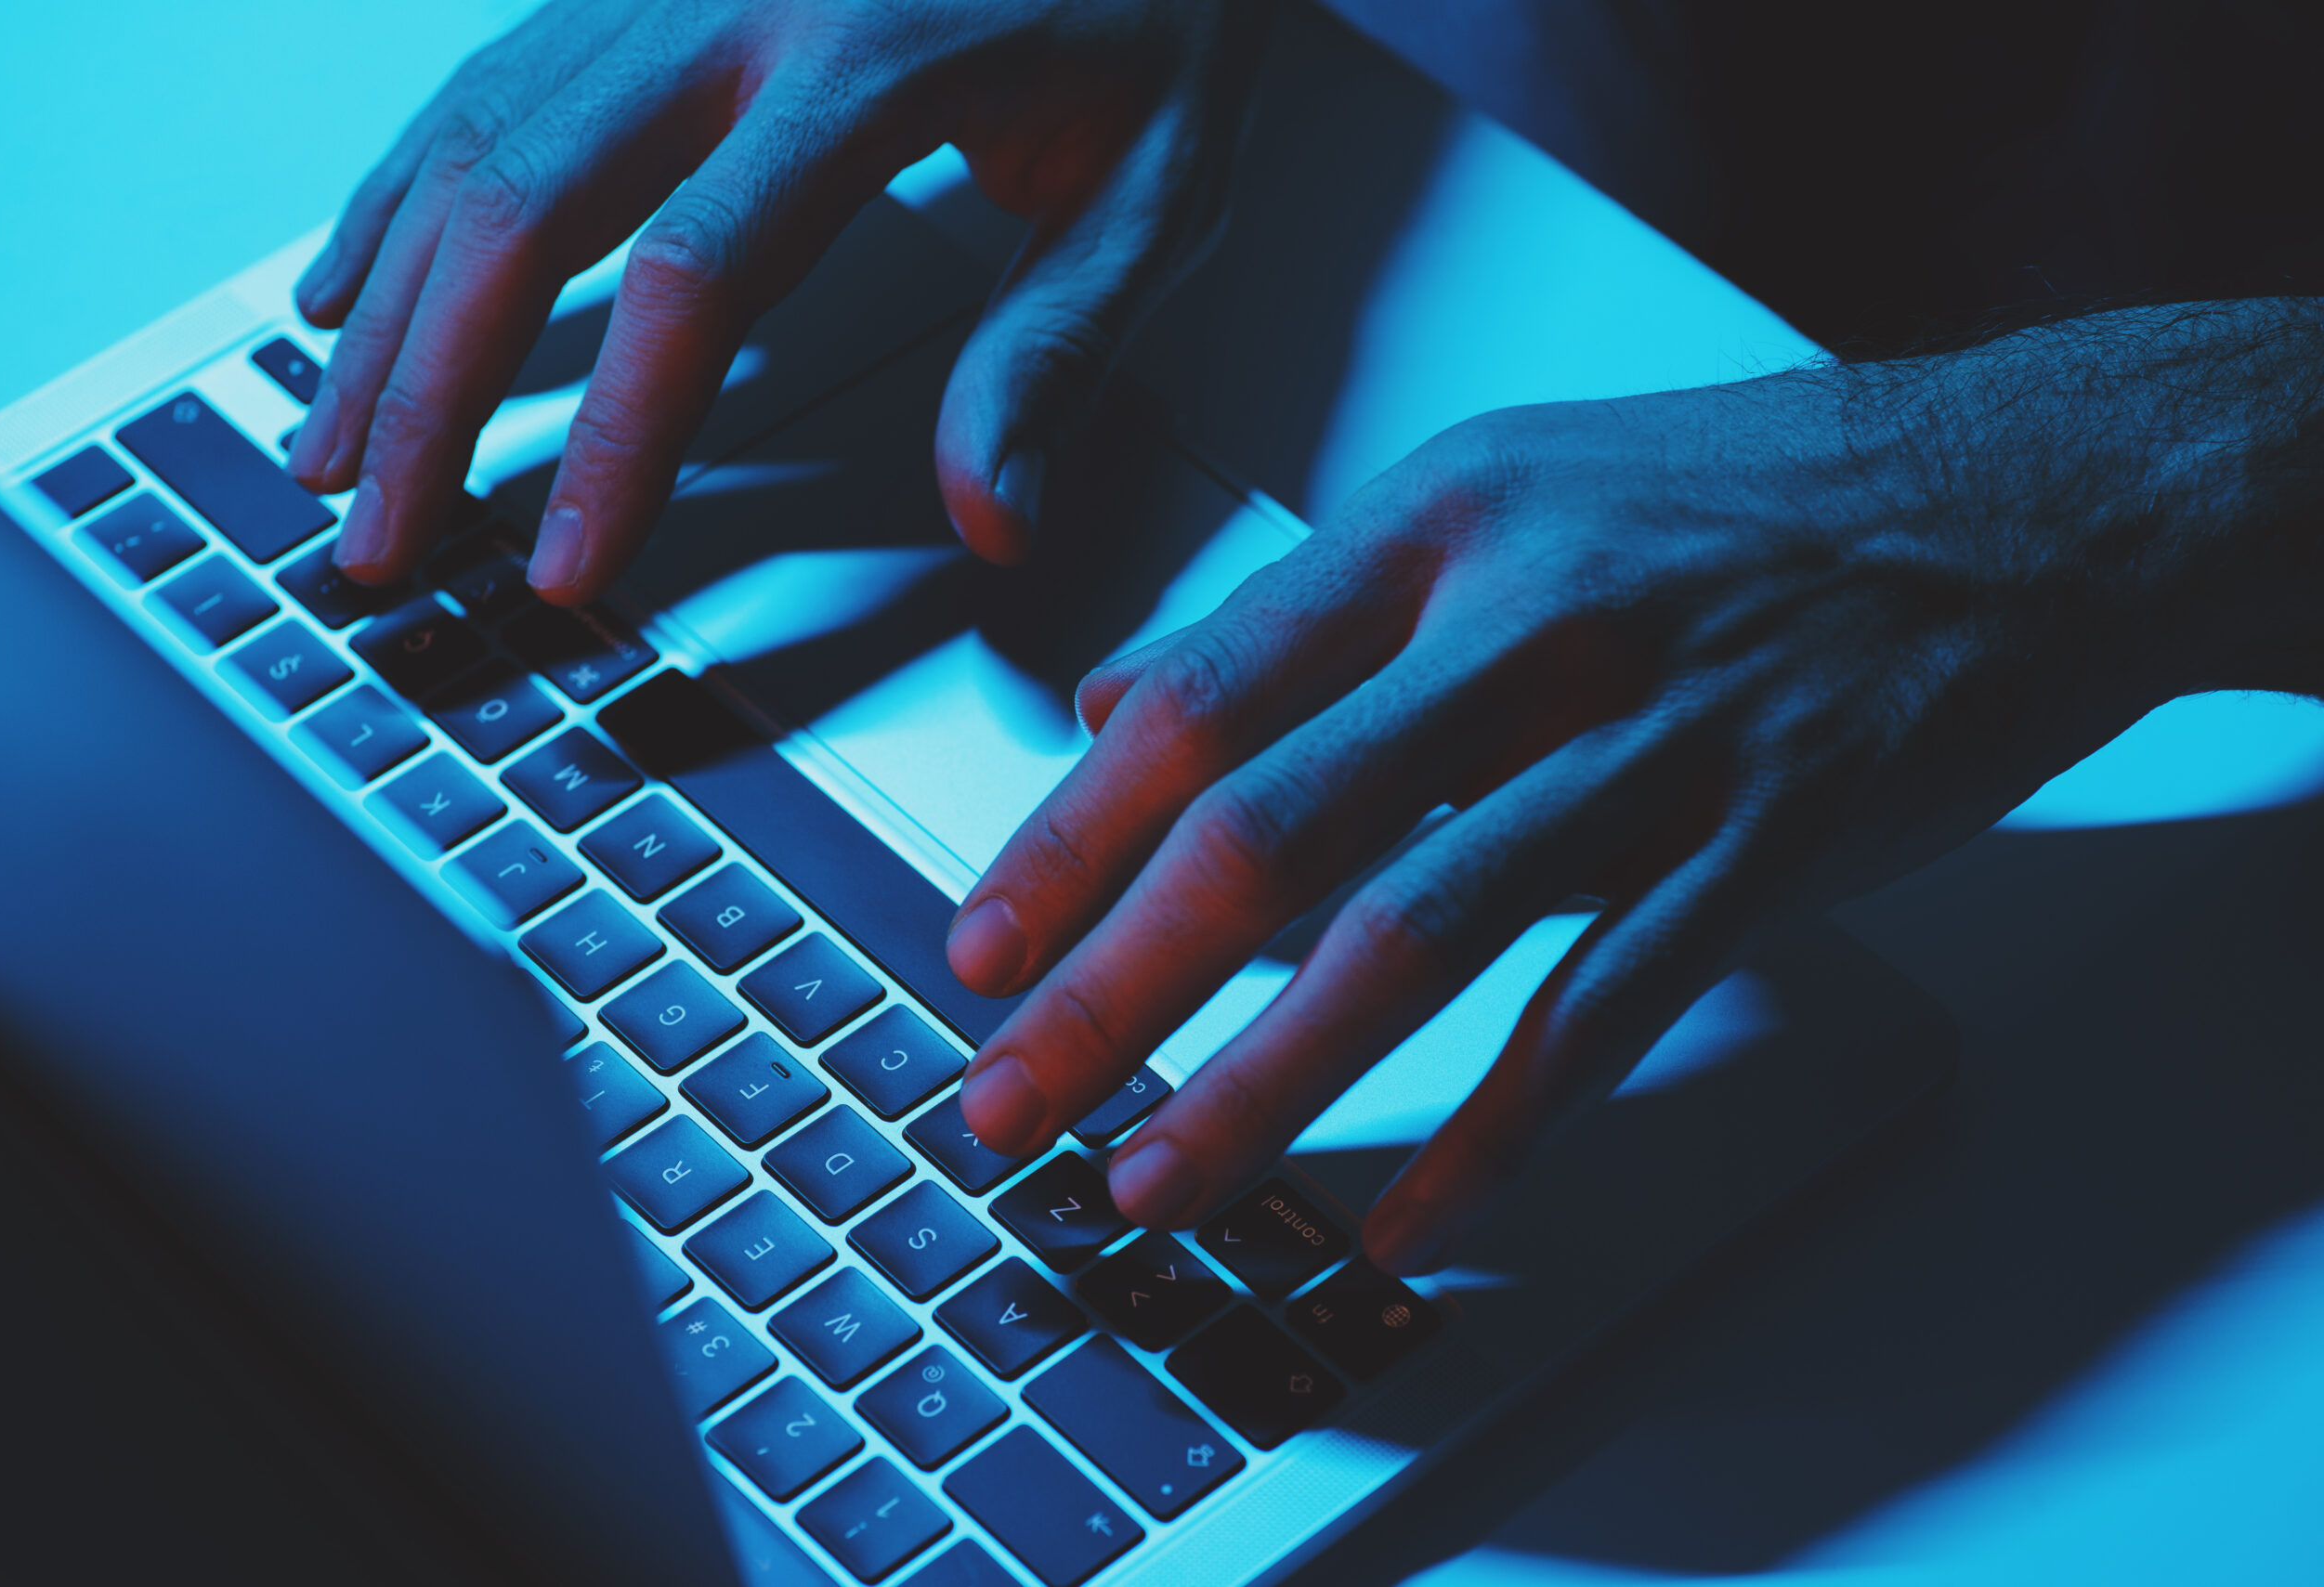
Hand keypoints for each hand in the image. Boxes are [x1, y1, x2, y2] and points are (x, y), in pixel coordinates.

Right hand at [287, 0, 1264, 592]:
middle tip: (383, 541)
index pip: (699, 278)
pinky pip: (487, 82)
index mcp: (867, 62)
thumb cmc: (1148, 21)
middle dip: (433, 394)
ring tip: (327, 447)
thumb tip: (994, 517)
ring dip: (386, 308)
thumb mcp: (1150, 195)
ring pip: (476, 141)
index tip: (567, 567)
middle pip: (528, 205)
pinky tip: (350, 287)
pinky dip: (401, 195)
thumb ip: (1055, 351)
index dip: (614, 438)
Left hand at [947, 306, 2323, 1272]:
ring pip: (1419, 933)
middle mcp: (1531, 622)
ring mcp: (1654, 739)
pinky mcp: (1763, 844)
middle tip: (1012, 1098)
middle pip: (1275, 826)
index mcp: (1441, 525)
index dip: (1072, 837)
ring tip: (1162, 1180)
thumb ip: (1308, 610)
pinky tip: (1411, 1214)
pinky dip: (1496, 1129)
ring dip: (1267, 1082)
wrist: (2019, 503)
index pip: (1205, 692)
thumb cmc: (1739, 503)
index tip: (983, 950)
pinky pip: (1601, 1011)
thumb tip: (1129, 706)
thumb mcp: (1503, 490)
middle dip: (1117, 985)